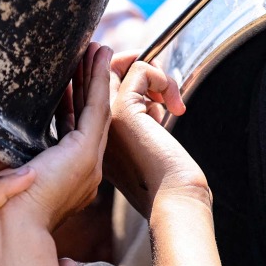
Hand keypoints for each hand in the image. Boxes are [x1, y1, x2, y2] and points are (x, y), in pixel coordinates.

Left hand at [3, 42, 113, 231]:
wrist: (6, 233)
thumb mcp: (2, 178)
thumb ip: (6, 162)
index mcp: (67, 180)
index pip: (72, 133)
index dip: (73, 103)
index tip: (69, 80)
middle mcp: (84, 172)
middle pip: (88, 118)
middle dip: (87, 85)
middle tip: (88, 56)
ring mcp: (89, 163)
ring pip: (96, 109)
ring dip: (96, 77)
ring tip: (96, 48)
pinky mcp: (85, 153)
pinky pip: (97, 108)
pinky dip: (98, 80)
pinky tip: (100, 55)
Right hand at [105, 59, 207, 218]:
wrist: (172, 200)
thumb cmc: (165, 179)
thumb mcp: (148, 143)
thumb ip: (143, 120)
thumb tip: (152, 96)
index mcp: (91, 138)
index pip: (93, 94)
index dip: (118, 79)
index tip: (148, 86)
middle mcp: (91, 126)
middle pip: (99, 73)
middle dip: (131, 67)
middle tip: (159, 83)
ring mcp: (104, 117)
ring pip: (118, 65)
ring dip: (152, 72)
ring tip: (169, 98)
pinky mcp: (124, 110)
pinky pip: (139, 69)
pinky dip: (162, 78)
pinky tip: (175, 105)